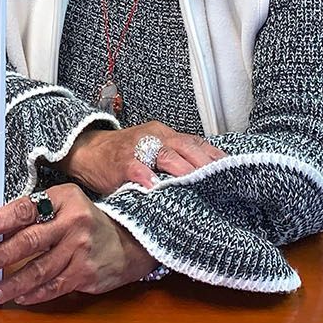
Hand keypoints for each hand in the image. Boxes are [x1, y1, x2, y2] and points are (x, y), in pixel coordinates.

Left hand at [0, 184, 154, 304]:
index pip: (25, 209)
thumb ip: (37, 212)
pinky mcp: (85, 273)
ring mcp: (80, 250)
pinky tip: (20, 298)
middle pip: (30, 240)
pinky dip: (35, 294)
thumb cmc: (87, 221)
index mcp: (63, 199)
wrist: (129, 242)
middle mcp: (73, 223)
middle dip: (1, 255)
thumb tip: (0, 228)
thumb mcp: (65, 203)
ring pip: (40, 269)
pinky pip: (54, 286)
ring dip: (14, 283)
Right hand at [65, 122, 224, 193]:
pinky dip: (147, 177)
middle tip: (221, 182)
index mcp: (165, 134)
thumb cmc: (124, 155)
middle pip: (186, 147)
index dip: (215, 157)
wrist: (89, 150)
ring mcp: (138, 148)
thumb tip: (205, 178)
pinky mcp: (122, 162)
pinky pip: (137, 168)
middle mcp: (154, 137)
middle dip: (204, 165)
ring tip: (197, 184)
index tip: (233, 171)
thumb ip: (175, 159)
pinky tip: (156, 188)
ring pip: (166, 155)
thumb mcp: (152, 149)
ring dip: (183, 171)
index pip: (196, 143)